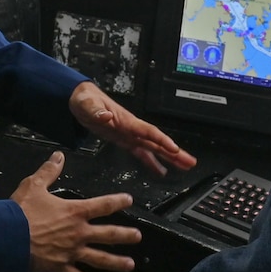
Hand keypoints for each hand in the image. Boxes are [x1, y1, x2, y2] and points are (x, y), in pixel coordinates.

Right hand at [12, 151, 142, 271]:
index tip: (129, 200)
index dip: (117, 201)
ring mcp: (71, 252)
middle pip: (108, 234)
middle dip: (125, 235)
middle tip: (138, 237)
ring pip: (99, 259)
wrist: (7, 239)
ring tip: (130, 265)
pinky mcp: (61, 268)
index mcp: (75, 212)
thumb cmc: (21, 211)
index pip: (102, 205)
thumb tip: (59, 155)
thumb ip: (49, 172)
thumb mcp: (34, 186)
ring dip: (116, 263)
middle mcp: (79, 233)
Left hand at [69, 81, 197, 175]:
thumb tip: (105, 116)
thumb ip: (96, 111)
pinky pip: (142, 153)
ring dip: (170, 158)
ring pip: (155, 148)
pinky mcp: (125, 140)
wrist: (81, 100)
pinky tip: (161, 171)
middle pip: (158, 141)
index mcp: (127, 121)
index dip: (162, 140)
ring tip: (185, 166)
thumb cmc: (85, 100)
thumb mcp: (87, 105)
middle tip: (189, 161)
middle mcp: (133, 128)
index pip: (149, 131)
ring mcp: (131, 135)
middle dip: (174, 152)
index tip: (174, 149)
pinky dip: (153, 163)